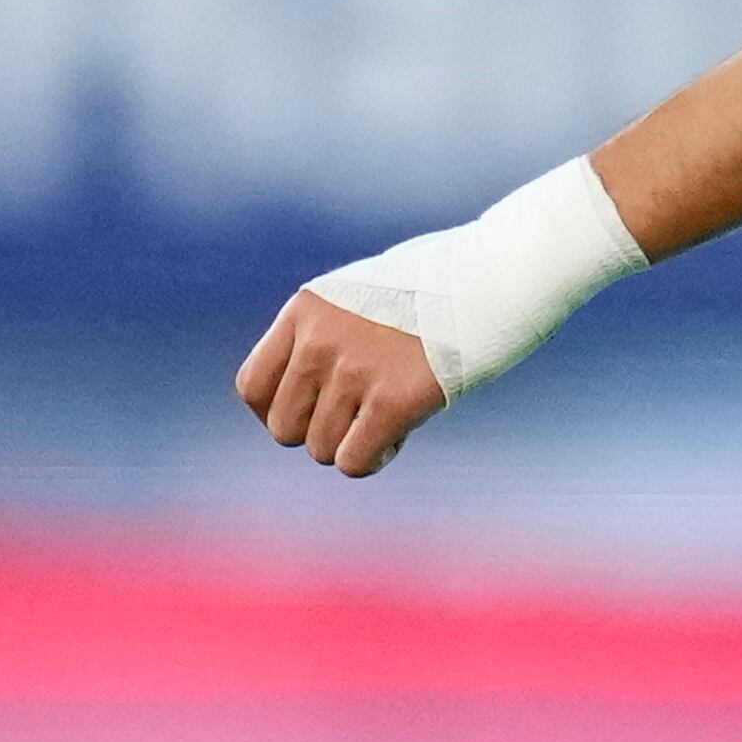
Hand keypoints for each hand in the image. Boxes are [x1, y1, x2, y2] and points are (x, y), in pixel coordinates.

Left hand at [235, 288, 449, 476]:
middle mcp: (319, 340)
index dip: (276, 411)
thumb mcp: (354, 296)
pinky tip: (401, 434)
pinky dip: (374, 458)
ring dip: (351, 444)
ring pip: (321, 450)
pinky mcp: (393, 401)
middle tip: (356, 415)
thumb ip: (321, 335)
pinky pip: (354, 461)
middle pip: (284, 427)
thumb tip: (302, 395)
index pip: (252, 386)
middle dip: (318, 430)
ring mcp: (354, 370)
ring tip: (385, 417)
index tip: (309, 413)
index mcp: (304, 310)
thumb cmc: (429, 290)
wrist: (489, 279)